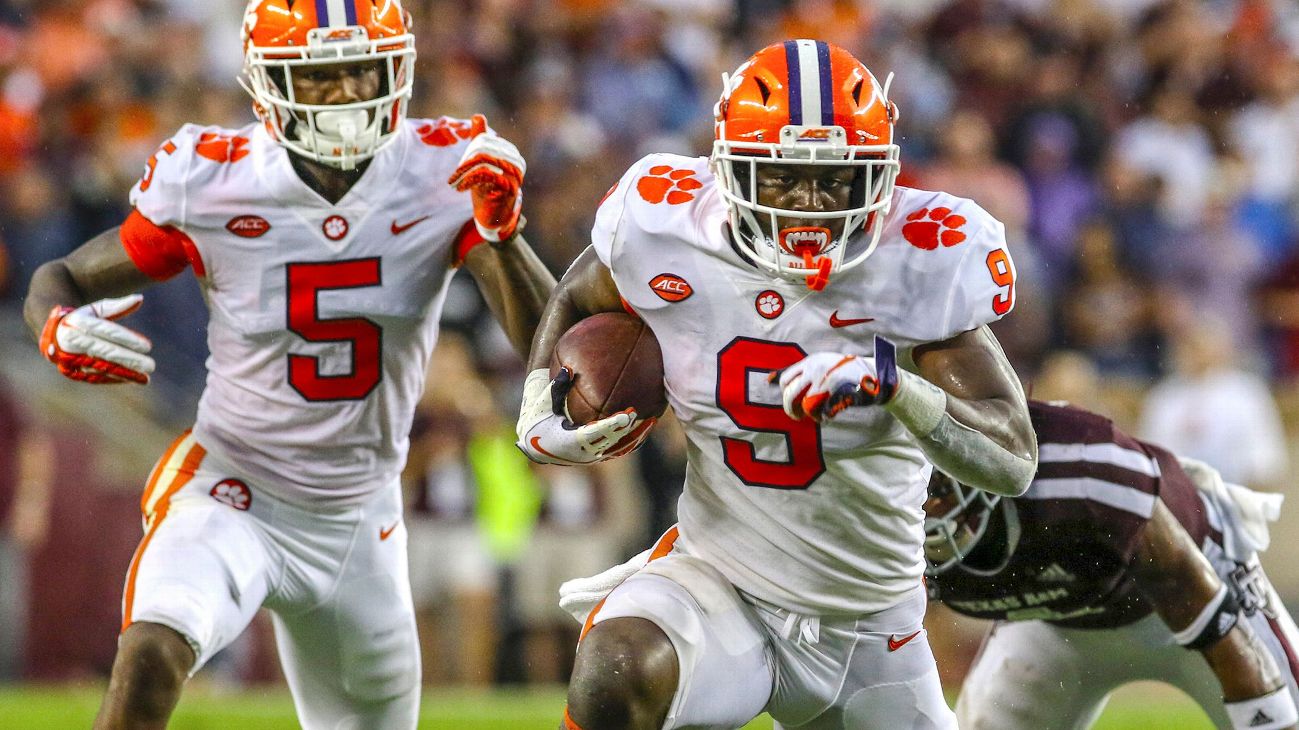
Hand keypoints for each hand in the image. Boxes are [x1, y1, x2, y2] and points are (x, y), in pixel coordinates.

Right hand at [39, 294, 154, 384]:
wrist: (49, 332)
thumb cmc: (79, 317)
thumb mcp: (95, 309)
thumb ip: (117, 306)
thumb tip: (140, 298)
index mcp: (77, 321)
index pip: (106, 331)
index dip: (127, 339)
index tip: (148, 346)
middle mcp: (72, 339)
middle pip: (105, 351)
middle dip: (129, 359)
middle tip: (151, 365)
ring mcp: (70, 357)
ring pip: (101, 366)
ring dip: (124, 373)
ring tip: (145, 378)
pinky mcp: (71, 370)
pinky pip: (95, 376)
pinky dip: (114, 378)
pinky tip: (132, 379)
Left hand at [447, 113, 524, 243]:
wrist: (495, 218)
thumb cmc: (488, 189)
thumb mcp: (481, 163)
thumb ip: (480, 141)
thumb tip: (478, 116)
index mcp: (510, 154)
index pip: (484, 141)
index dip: (469, 152)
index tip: (460, 169)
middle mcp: (516, 162)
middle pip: (484, 149)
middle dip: (465, 162)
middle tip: (455, 176)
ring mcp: (515, 175)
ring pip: (484, 159)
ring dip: (465, 172)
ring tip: (456, 182)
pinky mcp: (509, 188)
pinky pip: (486, 173)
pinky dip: (469, 180)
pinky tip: (461, 189)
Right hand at [516, 368, 653, 464]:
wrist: (535, 442)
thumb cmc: (538, 418)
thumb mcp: (542, 402)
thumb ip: (556, 387)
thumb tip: (568, 370)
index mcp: (569, 441)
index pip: (594, 434)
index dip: (611, 426)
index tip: (626, 416)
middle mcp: (582, 453)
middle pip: (610, 442)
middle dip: (626, 429)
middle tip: (638, 413)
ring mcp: (591, 456)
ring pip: (618, 449)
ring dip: (635, 436)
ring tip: (651, 421)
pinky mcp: (597, 456)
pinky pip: (618, 449)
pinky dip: (632, 439)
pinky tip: (645, 426)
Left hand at [776, 336, 898, 420]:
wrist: (876, 373)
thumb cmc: (844, 371)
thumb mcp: (820, 365)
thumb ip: (797, 372)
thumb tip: (768, 380)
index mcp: (811, 361)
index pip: (786, 380)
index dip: (786, 394)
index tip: (793, 401)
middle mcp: (817, 369)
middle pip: (791, 395)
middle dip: (791, 410)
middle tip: (796, 416)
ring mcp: (828, 381)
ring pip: (807, 405)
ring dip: (810, 415)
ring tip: (817, 416)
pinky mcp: (840, 393)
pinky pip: (824, 411)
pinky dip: (825, 417)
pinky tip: (829, 416)